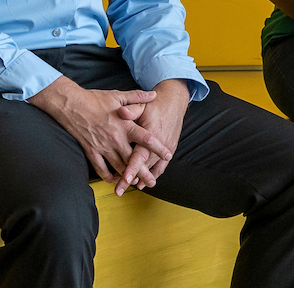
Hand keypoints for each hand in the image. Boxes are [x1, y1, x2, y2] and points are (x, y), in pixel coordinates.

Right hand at [28, 77, 173, 186]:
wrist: (71, 104)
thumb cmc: (95, 99)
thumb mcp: (118, 95)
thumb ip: (137, 97)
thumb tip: (154, 94)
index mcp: (125, 124)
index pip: (146, 139)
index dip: (158, 148)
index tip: (168, 155)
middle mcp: (116, 138)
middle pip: (134, 159)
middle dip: (144, 172)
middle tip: (153, 181)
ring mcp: (103, 146)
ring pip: (119, 167)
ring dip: (128, 177)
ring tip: (136, 185)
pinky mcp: (91, 151)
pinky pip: (101, 168)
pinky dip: (108, 176)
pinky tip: (114, 180)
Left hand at [114, 79, 188, 193]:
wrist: (174, 102)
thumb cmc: (154, 104)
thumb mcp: (142, 105)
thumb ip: (131, 109)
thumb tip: (121, 112)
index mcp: (151, 133)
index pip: (140, 153)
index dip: (132, 166)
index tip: (125, 177)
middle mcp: (159, 143)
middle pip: (143, 165)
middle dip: (131, 178)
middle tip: (119, 190)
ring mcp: (165, 148)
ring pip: (151, 168)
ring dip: (139, 179)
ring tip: (126, 189)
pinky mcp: (169, 149)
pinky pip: (160, 167)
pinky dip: (151, 175)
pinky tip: (142, 184)